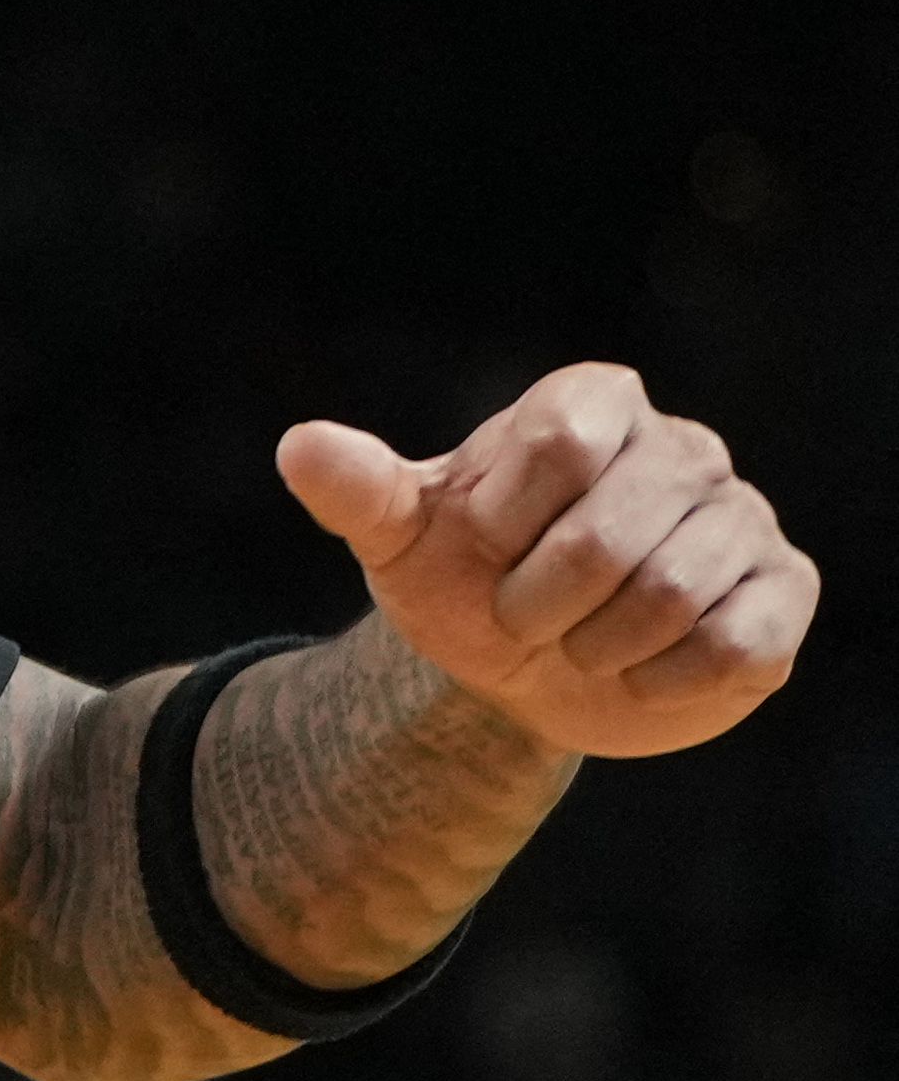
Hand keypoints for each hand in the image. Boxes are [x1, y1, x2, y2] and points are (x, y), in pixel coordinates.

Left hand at [279, 363, 817, 759]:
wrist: (520, 670)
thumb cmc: (463, 581)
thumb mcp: (399, 537)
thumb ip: (356, 489)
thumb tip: (298, 446)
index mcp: (594, 403)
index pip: (557, 444)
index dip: (502, 524)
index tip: (480, 550)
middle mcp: (682, 447)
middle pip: (607, 536)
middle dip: (537, 604)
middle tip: (521, 618)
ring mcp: (742, 515)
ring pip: (673, 594)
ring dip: (596, 645)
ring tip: (577, 642)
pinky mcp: (781, 590)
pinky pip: (736, 642)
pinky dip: (663, 677)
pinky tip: (637, 671)